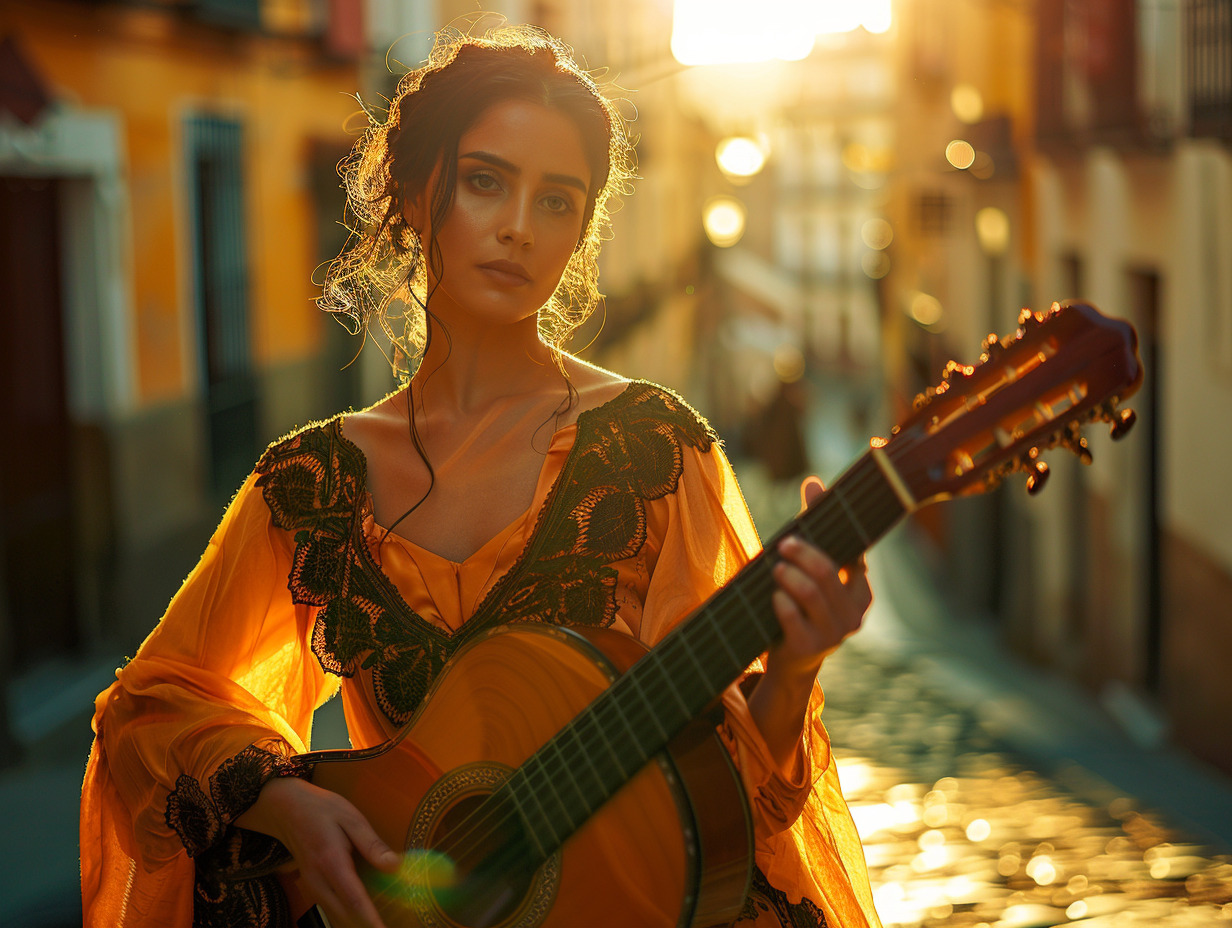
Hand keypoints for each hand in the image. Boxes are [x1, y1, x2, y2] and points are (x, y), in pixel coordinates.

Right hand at [235, 776, 400, 927]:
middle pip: (345, 916)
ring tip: (381, 921)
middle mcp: (319, 882)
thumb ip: (372, 844)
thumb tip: (395, 866)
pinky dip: (350, 917)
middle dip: (367, 925)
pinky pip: (332, 910)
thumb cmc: (321, 809)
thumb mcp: (351, 818)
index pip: (354, 899)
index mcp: (331, 862)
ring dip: (359, 923)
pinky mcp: (312, 889)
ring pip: (337, 917)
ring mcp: (312, 888)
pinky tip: (367, 913)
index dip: (371, 920)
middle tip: (391, 925)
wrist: (285, 809)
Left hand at [767, 475, 871, 681]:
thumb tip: (813, 481)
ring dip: (787, 575)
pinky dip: (779, 601)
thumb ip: (815, 529)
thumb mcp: (812, 570)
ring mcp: (834, 635)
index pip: (852, 555)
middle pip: (825, 571)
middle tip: (783, 544)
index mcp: (861, 593)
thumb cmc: (804, 606)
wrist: (793, 660)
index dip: (831, 534)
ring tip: (776, 568)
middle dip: (801, 553)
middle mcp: (854, 615)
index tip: (805, 521)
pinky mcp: (810, 648)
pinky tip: (774, 597)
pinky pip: (791, 615)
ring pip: (808, 592)